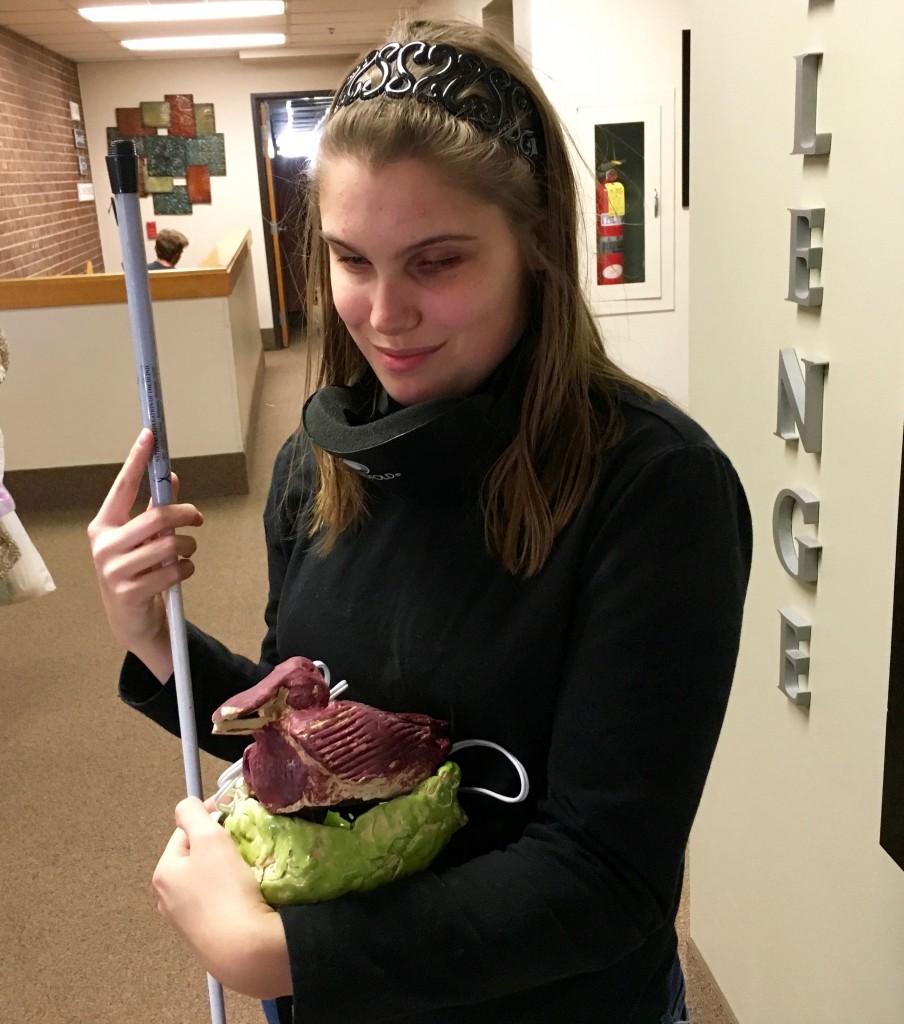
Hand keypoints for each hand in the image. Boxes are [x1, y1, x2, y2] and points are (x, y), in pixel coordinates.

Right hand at [87, 429, 202, 680]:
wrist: (131, 620)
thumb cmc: (138, 571)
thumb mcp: (144, 539)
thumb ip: (155, 509)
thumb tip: (171, 476)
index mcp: (104, 525)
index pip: (122, 486)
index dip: (137, 459)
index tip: (150, 434)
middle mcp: (104, 544)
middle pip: (158, 517)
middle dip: (186, 514)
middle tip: (198, 517)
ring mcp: (113, 570)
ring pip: (170, 545)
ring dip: (188, 547)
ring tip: (185, 553)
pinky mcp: (129, 592)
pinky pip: (174, 570)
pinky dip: (186, 569)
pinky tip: (180, 573)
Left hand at [153, 797, 290, 999]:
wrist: (244, 949)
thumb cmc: (224, 890)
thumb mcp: (208, 839)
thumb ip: (193, 813)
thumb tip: (189, 805)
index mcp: (163, 872)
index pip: (185, 830)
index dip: (209, 817)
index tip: (235, 813)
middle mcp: (166, 898)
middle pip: (196, 856)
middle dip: (218, 845)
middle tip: (243, 842)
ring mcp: (185, 921)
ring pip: (208, 880)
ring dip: (226, 869)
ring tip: (247, 868)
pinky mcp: (206, 937)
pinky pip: (218, 902)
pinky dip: (231, 893)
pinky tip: (247, 894)